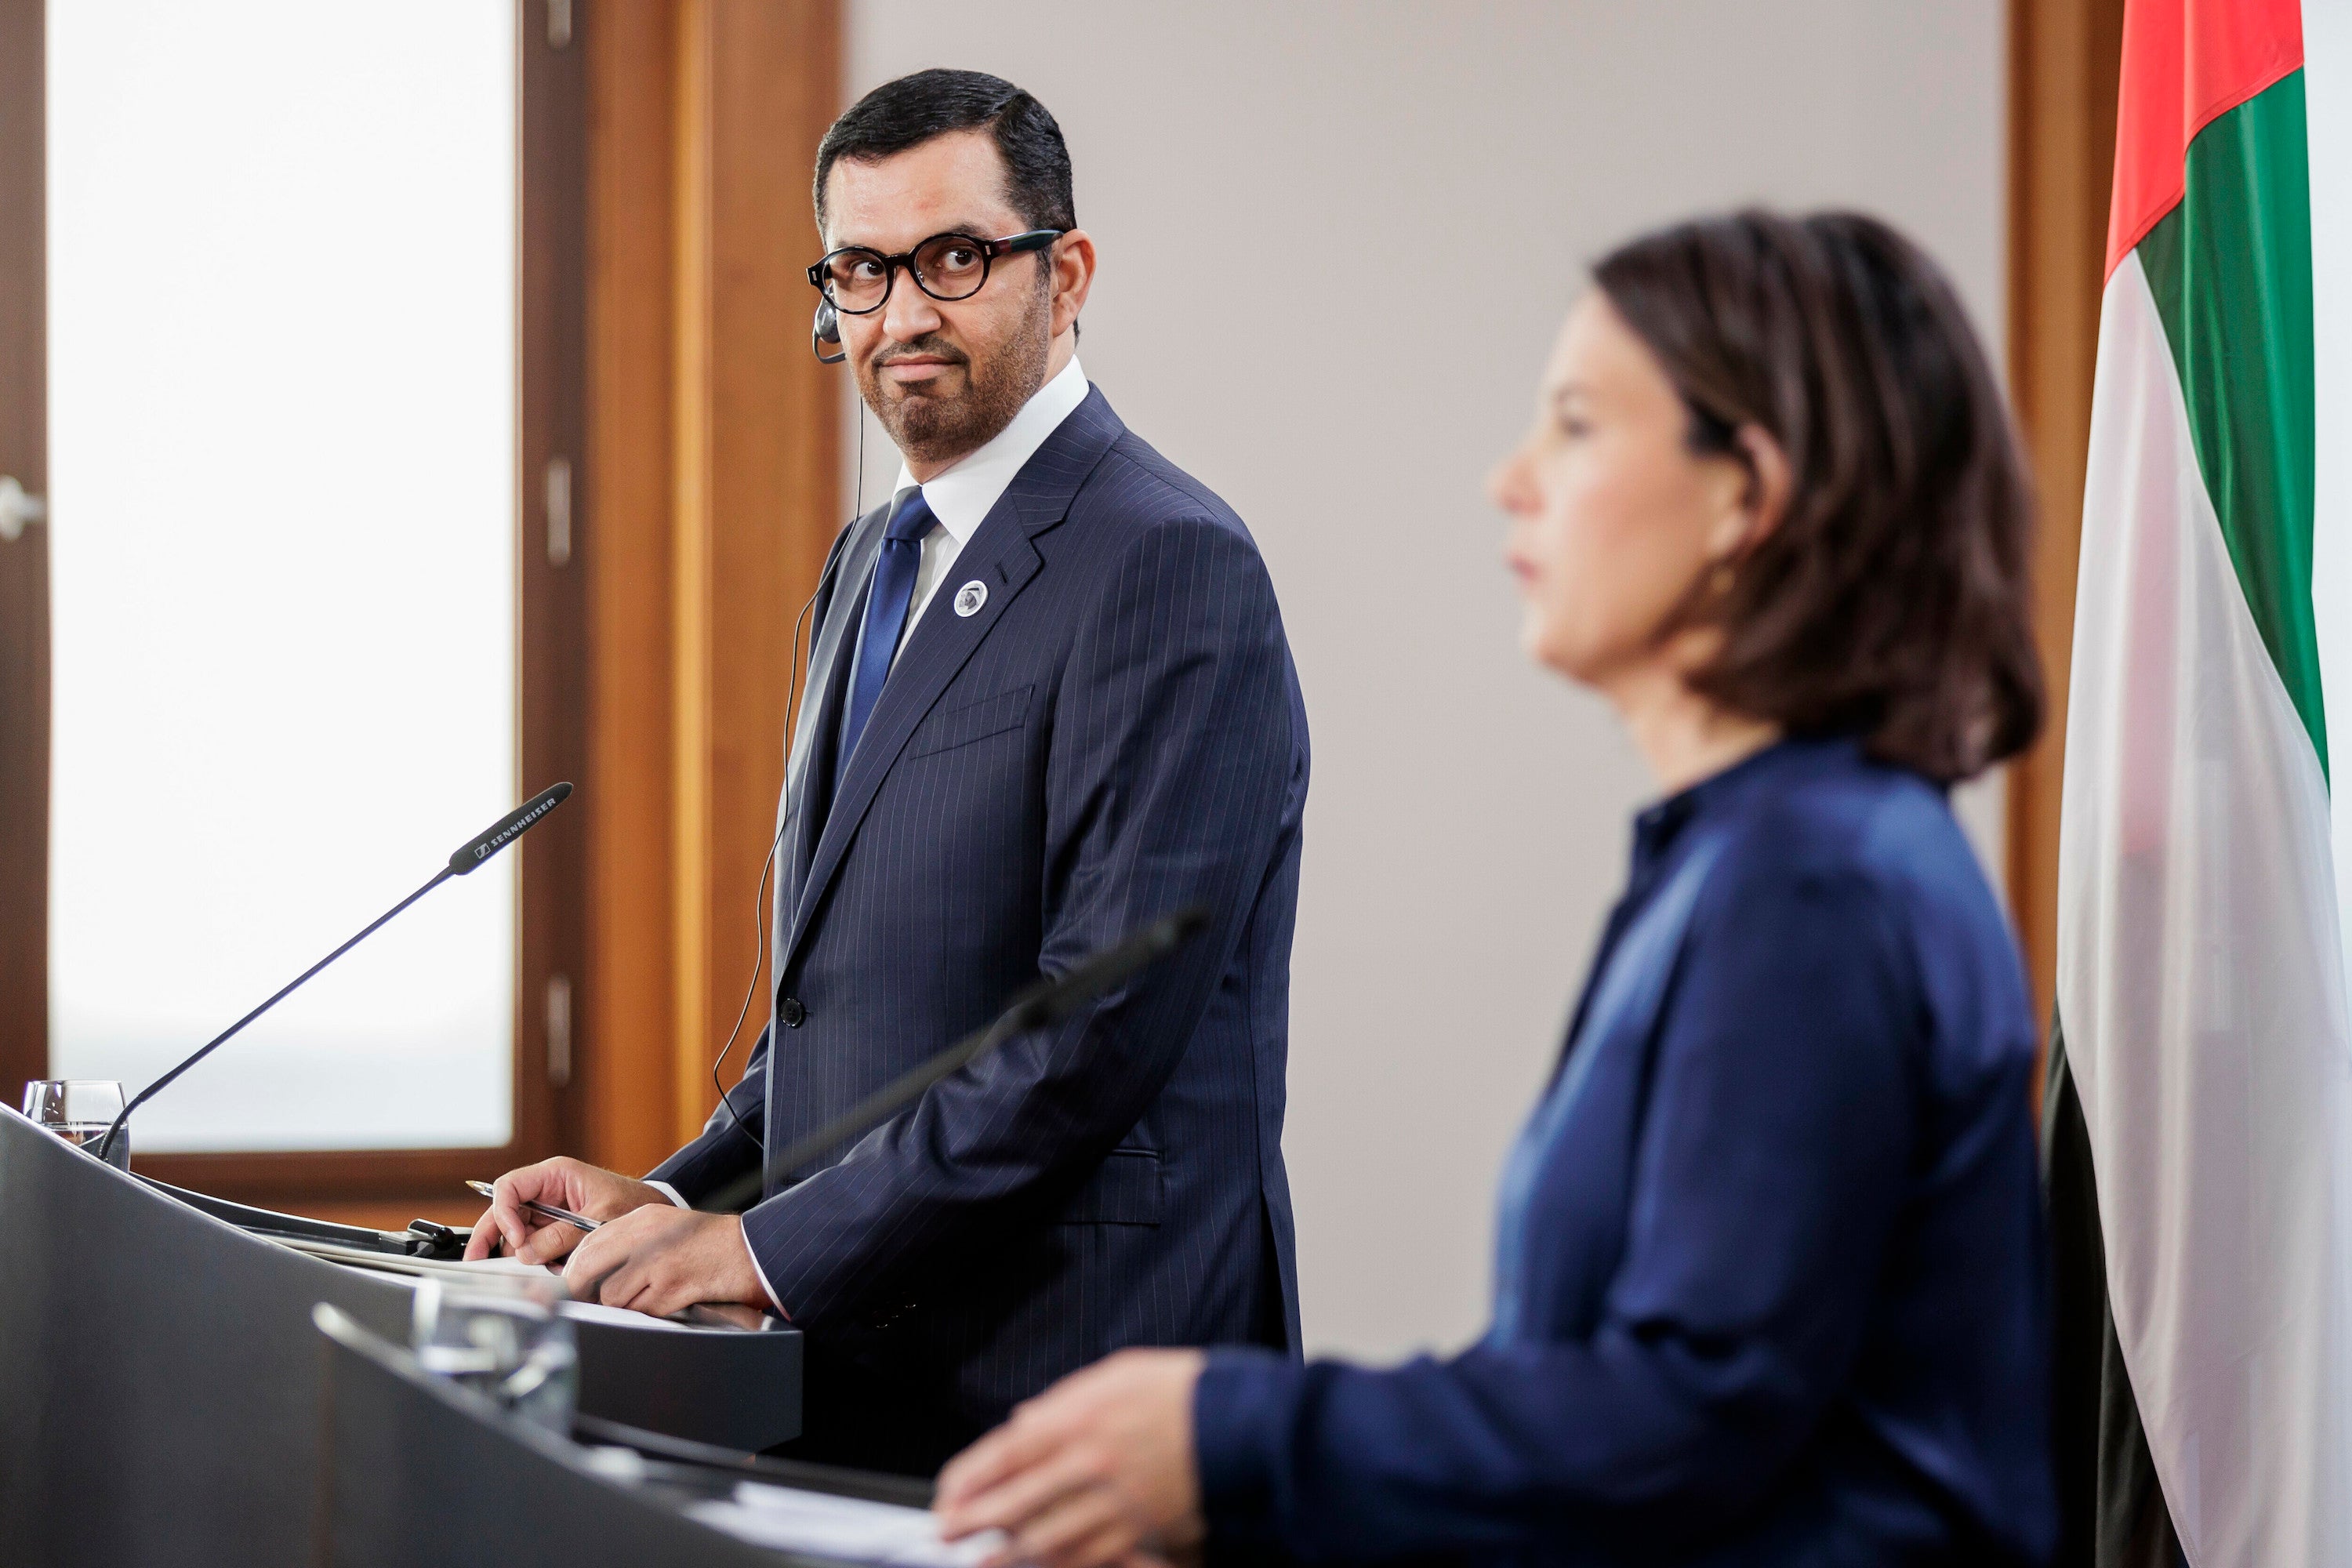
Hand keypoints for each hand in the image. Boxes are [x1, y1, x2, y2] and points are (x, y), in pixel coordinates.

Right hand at [461, 1157, 668, 1263]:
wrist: (653, 1212)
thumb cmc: (632, 1205)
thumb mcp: (600, 1219)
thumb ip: (562, 1236)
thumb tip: (526, 1253)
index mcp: (554, 1175)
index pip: (509, 1188)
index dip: (503, 1212)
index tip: (515, 1237)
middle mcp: (545, 1192)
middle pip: (503, 1213)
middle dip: (493, 1237)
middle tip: (478, 1262)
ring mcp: (547, 1213)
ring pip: (516, 1235)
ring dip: (525, 1254)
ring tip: (552, 1262)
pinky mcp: (552, 1231)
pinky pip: (533, 1248)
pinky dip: (540, 1261)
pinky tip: (558, 1265)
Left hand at [561, 1204, 770, 1318]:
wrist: (754, 1250)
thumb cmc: (713, 1242)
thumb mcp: (668, 1227)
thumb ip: (632, 1241)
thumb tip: (594, 1269)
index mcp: (643, 1219)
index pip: (589, 1242)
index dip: (574, 1268)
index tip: (571, 1284)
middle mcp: (646, 1237)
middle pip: (589, 1266)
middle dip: (581, 1289)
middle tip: (584, 1302)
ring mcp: (657, 1263)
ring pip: (611, 1295)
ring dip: (622, 1305)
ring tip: (647, 1300)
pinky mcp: (671, 1288)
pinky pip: (640, 1311)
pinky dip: (648, 1313)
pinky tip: (668, 1303)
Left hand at [935, 1348, 1205, 1567]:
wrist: (1239, 1423)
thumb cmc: (1179, 1391)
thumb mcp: (1113, 1374)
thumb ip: (1061, 1401)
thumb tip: (1022, 1422)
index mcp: (1078, 1420)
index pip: (1005, 1455)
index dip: (968, 1478)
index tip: (947, 1493)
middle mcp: (1089, 1465)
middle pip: (1015, 1503)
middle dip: (973, 1521)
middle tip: (946, 1531)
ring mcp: (1115, 1504)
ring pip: (1047, 1540)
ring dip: (1008, 1553)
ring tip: (981, 1559)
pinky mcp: (1140, 1531)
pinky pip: (1089, 1557)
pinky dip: (1059, 1564)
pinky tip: (1040, 1564)